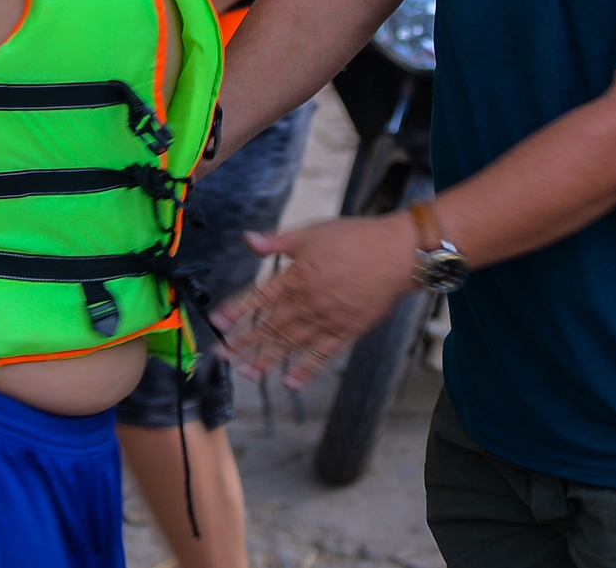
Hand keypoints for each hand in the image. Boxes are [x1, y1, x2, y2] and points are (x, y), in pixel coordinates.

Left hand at [213, 213, 418, 389]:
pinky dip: (306, 370)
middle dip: (244, 341)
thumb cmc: (356, 238)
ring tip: (247, 374)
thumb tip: (249, 240)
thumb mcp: (312, 232)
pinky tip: (291, 383)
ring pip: (292, 344)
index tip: (216, 323)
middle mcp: (308, 302)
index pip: (259, 297)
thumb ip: (278, 241)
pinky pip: (323, 355)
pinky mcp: (348, 331)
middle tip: (222, 355)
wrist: (398, 254)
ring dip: (267, 359)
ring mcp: (328, 320)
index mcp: (297, 277)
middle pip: (270, 326)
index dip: (236, 310)